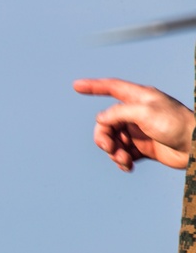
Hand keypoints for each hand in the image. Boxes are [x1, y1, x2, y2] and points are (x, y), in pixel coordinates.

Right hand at [73, 78, 193, 171]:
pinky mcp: (142, 148)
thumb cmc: (176, 125)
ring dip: (114, 152)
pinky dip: (121, 161)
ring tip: (125, 160)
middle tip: (110, 148)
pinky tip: (128, 167)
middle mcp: (136, 113)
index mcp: (139, 98)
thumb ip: (119, 113)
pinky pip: (122, 154)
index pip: (111, 87)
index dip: (93, 86)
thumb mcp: (145, 113)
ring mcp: (138, 131)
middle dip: (103, 137)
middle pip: (106, 122)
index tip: (76, 86)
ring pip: (113, 140)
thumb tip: (100, 119)